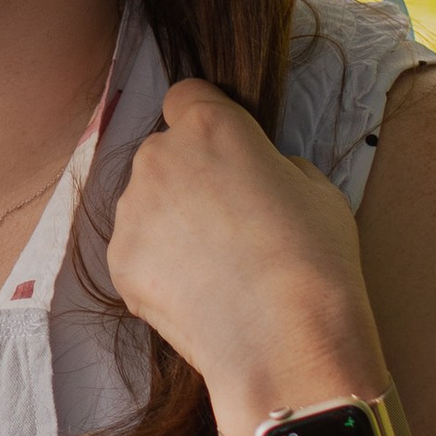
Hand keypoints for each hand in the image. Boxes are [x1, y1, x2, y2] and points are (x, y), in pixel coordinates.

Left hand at [105, 77, 390, 434]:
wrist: (285, 339)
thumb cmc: (314, 256)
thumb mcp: (316, 188)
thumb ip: (274, 166)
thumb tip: (256, 177)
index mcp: (209, 125)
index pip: (186, 96)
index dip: (204, 121)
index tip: (223, 152)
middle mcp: (159, 157)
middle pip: (164, 153)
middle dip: (188, 177)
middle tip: (227, 223)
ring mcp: (132, 210)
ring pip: (145, 204)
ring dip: (170, 223)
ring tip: (214, 268)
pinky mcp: (119, 262)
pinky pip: (137, 252)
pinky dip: (158, 269)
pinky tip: (197, 296)